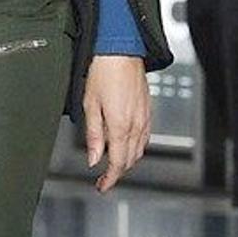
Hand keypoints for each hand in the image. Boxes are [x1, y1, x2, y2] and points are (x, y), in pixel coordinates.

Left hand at [83, 55, 150, 191]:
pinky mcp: (147, 109)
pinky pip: (145, 136)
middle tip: (103, 179)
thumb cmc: (103, 71)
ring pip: (139, 149)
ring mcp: (144, 117)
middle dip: (117, 172)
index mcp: (121, 126)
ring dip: (127, 161)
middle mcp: (136, 124)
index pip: (117, 163)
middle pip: (130, 159)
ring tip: (112, 164)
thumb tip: (94, 159)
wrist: (121, 50)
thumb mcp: (90, 105)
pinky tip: (127, 145)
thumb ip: (94, 135)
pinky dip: (136, 147)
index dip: (109, 178)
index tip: (101, 186)